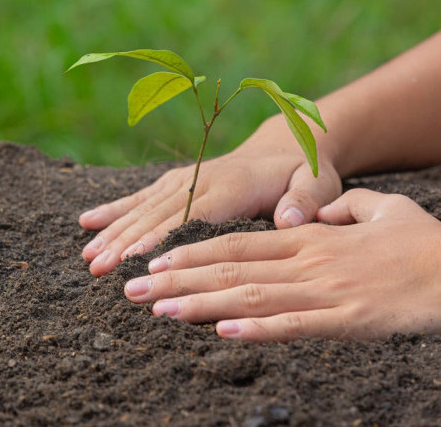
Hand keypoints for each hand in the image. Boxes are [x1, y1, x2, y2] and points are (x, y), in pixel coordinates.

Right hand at [80, 117, 341, 276]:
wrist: (283, 145)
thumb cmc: (302, 172)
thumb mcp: (318, 182)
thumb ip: (306, 200)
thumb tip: (288, 219)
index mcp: (232, 187)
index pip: (192, 216)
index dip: (162, 238)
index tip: (134, 259)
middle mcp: (200, 180)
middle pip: (157, 215)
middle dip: (126, 242)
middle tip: (99, 268)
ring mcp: (183, 179)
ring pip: (142, 208)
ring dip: (113, 232)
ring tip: (88, 258)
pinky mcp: (175, 182)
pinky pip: (140, 197)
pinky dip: (113, 209)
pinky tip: (86, 222)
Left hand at [123, 189, 440, 340]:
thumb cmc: (421, 244)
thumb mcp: (377, 211)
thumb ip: (340, 210)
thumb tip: (315, 215)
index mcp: (306, 239)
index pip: (234, 244)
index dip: (190, 252)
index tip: (153, 260)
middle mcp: (304, 261)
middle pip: (228, 269)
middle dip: (175, 279)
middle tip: (132, 288)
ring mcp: (323, 290)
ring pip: (250, 296)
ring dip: (200, 304)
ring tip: (158, 309)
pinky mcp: (347, 320)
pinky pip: (295, 326)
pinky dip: (258, 329)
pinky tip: (224, 333)